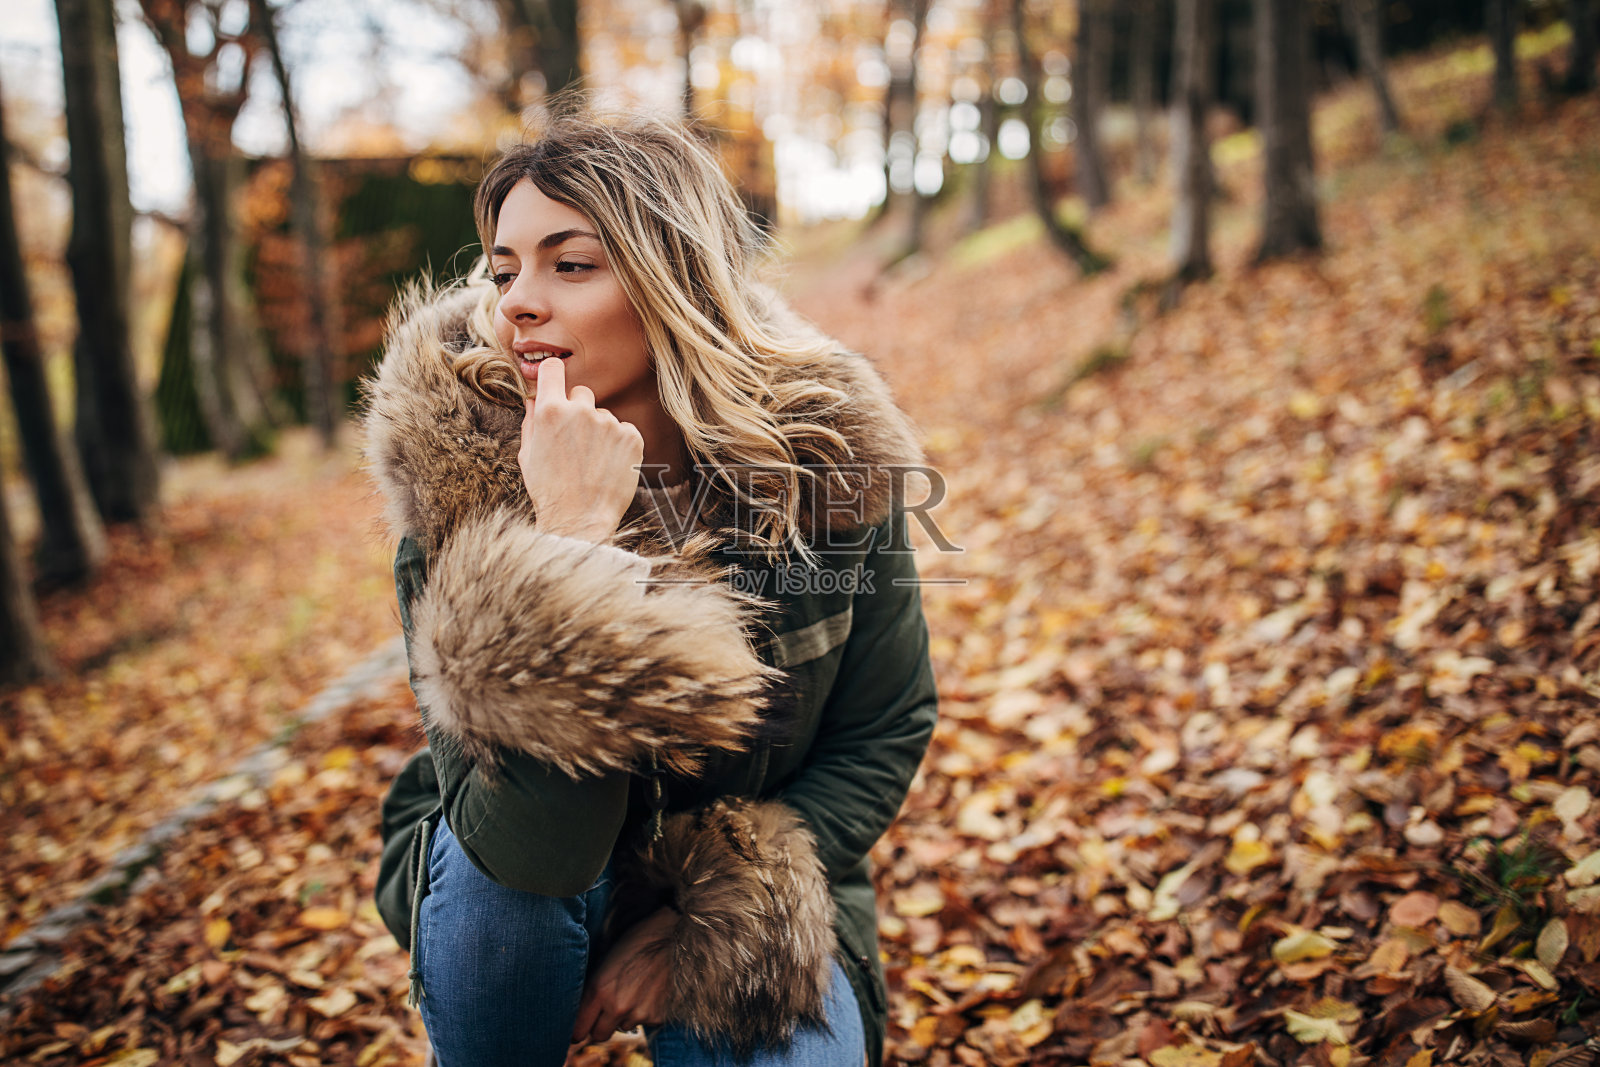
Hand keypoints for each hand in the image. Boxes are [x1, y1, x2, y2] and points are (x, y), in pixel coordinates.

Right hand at [519, 355, 643, 542]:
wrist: (579, 520)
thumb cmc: (549, 490)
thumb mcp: (528, 455)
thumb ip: (531, 421)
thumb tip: (534, 398)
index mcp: (550, 411)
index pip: (553, 369)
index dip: (553, 375)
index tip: (555, 383)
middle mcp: (581, 411)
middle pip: (582, 393)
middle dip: (578, 410)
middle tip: (575, 441)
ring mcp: (609, 423)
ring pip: (604, 415)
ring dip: (599, 430)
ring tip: (592, 461)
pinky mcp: (632, 437)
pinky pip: (624, 429)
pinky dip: (619, 443)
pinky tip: (608, 465)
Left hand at [570, 906, 676, 1044]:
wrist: (669, 935)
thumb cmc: (633, 943)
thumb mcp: (604, 963)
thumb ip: (592, 991)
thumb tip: (582, 1012)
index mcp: (599, 991)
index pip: (579, 1029)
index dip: (579, 1029)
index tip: (580, 1028)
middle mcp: (617, 1007)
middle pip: (599, 1036)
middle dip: (600, 1026)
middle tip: (605, 1011)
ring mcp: (639, 1014)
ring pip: (623, 1027)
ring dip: (625, 1016)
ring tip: (634, 991)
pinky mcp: (658, 1016)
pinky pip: (644, 1022)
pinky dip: (645, 1012)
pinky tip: (651, 991)